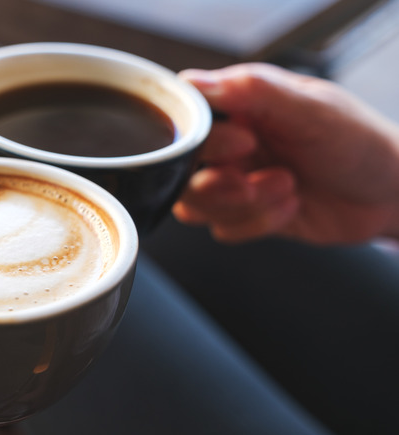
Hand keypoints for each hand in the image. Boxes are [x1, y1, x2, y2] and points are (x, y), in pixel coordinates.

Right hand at [174, 63, 398, 243]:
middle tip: (252, 180)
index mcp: (238, 106)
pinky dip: (258, 224)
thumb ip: (254, 91)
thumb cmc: (358, 142)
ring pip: (193, 204)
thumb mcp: (311, 109)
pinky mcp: (243, 214)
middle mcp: (228, 143)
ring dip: (242, 205)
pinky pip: (222, 229)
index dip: (202, 139)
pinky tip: (291, 207)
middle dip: (218, 183)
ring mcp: (232, 180)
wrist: (388, 196)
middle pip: (179, 169)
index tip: (243, 143)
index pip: (185, 118)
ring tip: (286, 188)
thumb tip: (194, 81)